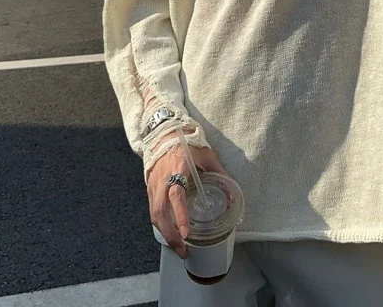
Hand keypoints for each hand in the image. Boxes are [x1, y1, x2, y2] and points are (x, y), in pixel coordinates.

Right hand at [147, 141, 229, 259]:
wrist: (164, 131)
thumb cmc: (186, 142)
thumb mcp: (206, 155)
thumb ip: (220, 173)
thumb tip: (233, 193)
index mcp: (176, 170)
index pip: (176, 197)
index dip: (180, 216)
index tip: (186, 233)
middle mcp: (162, 180)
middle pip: (159, 213)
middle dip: (170, 235)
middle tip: (183, 249)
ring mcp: (153, 185)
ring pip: (154, 214)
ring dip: (165, 233)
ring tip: (178, 246)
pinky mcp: (149, 187)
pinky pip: (152, 210)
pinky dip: (160, 224)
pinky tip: (170, 232)